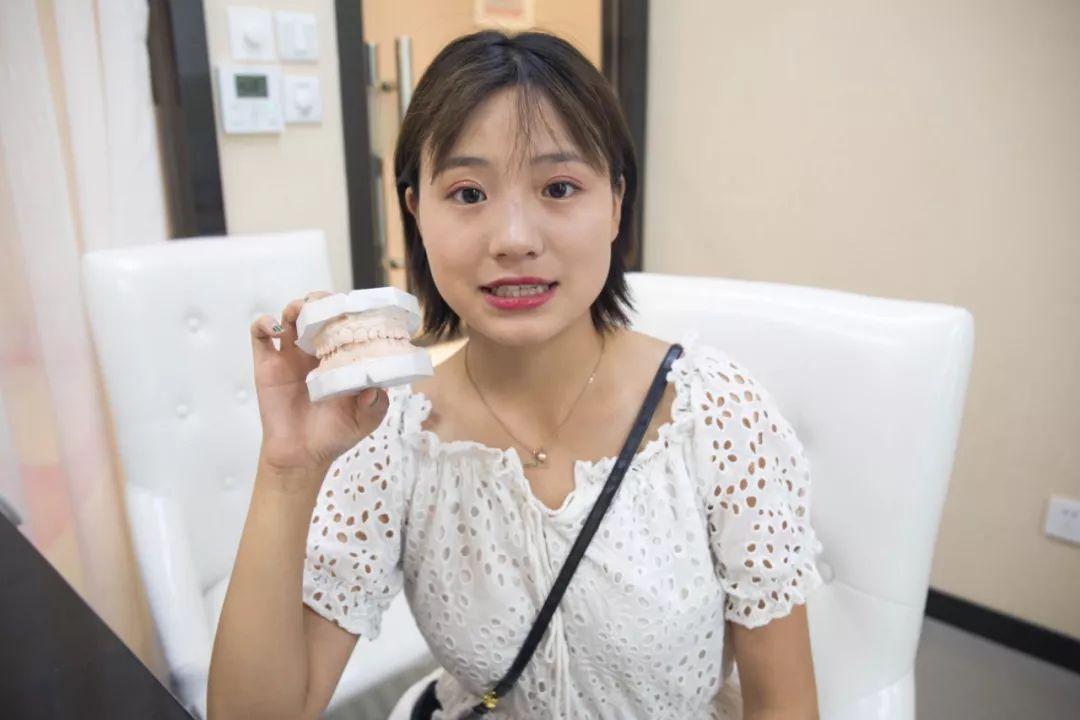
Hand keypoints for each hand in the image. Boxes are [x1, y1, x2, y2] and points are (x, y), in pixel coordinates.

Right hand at [250, 291, 388, 477]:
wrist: (302, 457)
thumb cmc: (334, 435)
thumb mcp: (365, 420)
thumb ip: (376, 404)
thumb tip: (375, 387)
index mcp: (340, 358)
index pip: (345, 324)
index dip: (350, 312)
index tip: (356, 306)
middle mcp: (316, 352)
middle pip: (317, 313)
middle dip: (323, 302)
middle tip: (327, 303)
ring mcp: (290, 356)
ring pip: (290, 317)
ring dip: (297, 307)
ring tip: (302, 311)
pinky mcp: (267, 365)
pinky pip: (260, 336)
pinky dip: (264, 324)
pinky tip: (275, 328)